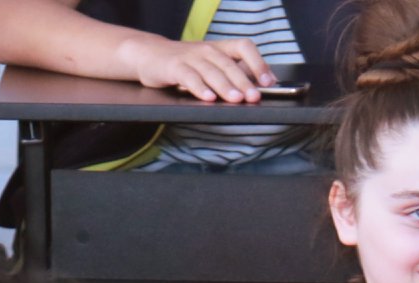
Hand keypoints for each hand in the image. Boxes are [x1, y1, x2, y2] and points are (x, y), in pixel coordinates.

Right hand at [134, 35, 273, 102]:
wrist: (150, 55)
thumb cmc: (186, 64)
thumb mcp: (211, 66)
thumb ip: (232, 75)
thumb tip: (258, 89)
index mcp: (220, 48)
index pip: (244, 47)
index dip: (258, 63)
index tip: (268, 81)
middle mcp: (208, 50)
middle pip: (230, 64)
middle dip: (244, 82)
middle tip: (254, 96)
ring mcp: (191, 58)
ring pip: (212, 71)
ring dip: (225, 86)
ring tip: (236, 99)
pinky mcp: (175, 67)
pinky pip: (189, 77)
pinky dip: (199, 88)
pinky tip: (208, 98)